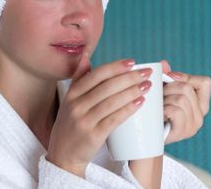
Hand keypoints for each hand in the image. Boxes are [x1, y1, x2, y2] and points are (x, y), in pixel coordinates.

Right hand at [46, 56, 152, 176]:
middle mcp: (76, 105)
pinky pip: (114, 119)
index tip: (132, 62)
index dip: (115, 67)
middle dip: (129, 78)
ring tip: (147, 86)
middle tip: (146, 73)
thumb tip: (85, 55)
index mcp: (71, 94)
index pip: (96, 75)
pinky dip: (128, 109)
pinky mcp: (93, 135)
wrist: (63, 154)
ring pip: (112, 102)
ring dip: (132, 91)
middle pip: (106, 87)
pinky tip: (140, 102)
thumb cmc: (71, 124)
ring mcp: (84, 120)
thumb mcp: (69, 100)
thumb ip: (79, 78)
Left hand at [161, 60, 210, 143]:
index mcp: (200, 103)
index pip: (204, 82)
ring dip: (164, 99)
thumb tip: (163, 63)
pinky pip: (175, 111)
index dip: (185, 77)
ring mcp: (193, 124)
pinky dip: (163, 109)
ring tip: (158, 107)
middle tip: (159, 97)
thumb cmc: (156, 112)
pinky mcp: (183, 132)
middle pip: (186, 88)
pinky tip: (159, 115)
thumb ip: (166, 78)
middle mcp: (200, 114)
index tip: (170, 79)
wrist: (147, 137)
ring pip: (180, 98)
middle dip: (167, 88)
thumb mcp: (162, 93)